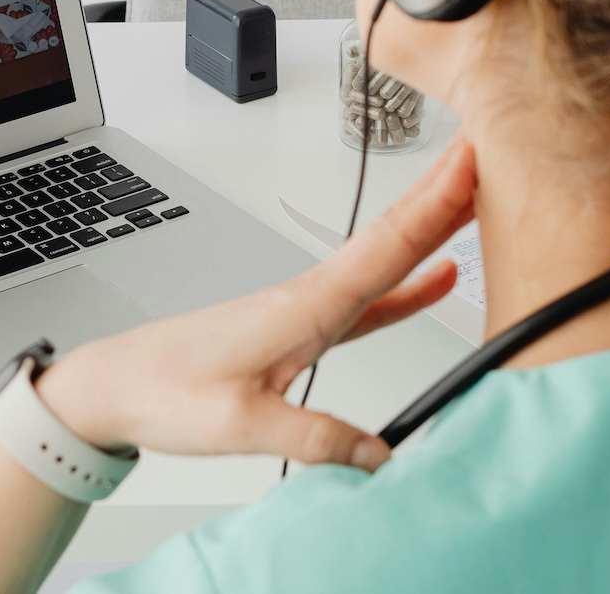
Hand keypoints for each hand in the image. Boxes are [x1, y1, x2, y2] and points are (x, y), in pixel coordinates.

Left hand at [34, 140, 475, 471]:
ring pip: (383, 261)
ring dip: (432, 229)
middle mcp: (308, 296)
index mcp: (303, 306)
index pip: (385, 246)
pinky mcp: (297, 329)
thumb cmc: (163, 390)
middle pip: (393, 238)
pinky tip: (434, 280)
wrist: (115, 384)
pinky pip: (368, 297)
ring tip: (480, 201)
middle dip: (447, 194)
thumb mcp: (239, 425)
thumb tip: (379, 455)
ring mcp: (304, 309)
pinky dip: (407, 283)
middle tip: (494, 153)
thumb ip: (314, 438)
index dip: (437, 202)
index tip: (477, 158)